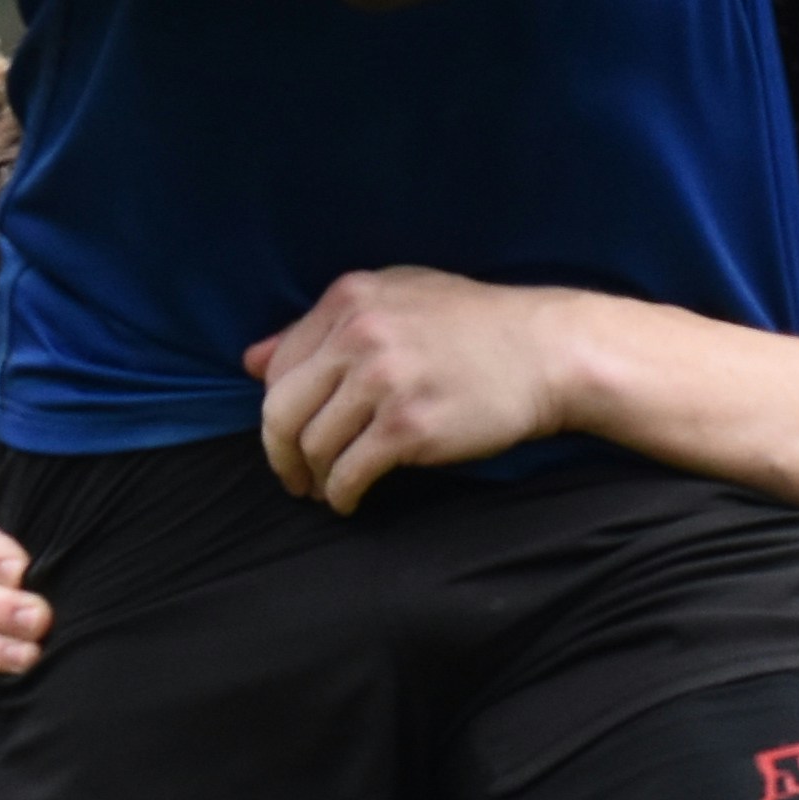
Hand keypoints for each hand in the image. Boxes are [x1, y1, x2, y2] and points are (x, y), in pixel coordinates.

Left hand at [245, 268, 575, 509]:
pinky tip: (352, 501)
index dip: (278, 409)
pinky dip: (342, 495)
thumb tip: (251, 362)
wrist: (547, 352)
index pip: (280, 364)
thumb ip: (324, 326)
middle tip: (293, 477)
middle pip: (281, 411)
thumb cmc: (474, 327)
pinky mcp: (408, 427)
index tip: (290, 434)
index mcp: (350, 298)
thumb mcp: (397, 298)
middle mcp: (360, 335)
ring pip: (313, 446)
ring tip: (328, 490)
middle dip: (280, 454)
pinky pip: (350, 473)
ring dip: (315, 479)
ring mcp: (383, 381)